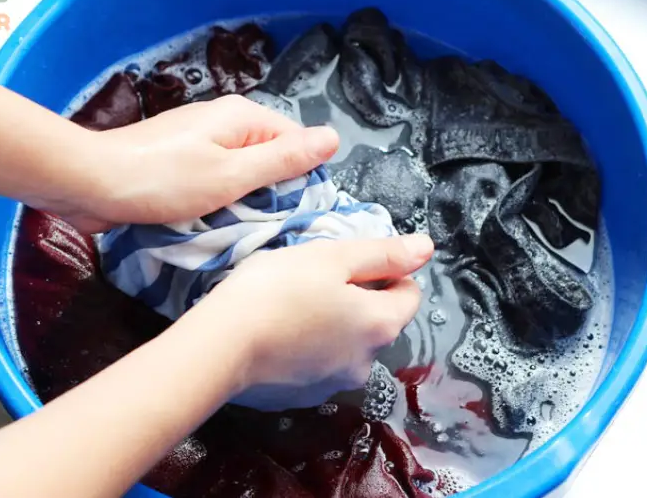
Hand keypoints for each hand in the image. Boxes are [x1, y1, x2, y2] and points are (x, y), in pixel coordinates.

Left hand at [37, 95, 338, 233]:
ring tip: (239, 230)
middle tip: (268, 229)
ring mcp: (198, 141)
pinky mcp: (177, 162)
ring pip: (240, 173)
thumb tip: (333, 136)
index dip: (302, 177)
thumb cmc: (163, 181)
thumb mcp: (232, 175)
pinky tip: (211, 224)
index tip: (298, 215)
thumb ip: (284, 159)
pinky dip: (216, 202)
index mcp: (242, 116)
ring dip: (241, 201)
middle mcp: (223, 122)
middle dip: (270, 192)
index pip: (295, 142)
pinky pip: (213, 181)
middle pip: (268, 158)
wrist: (89, 184)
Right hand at [185, 233, 433, 410]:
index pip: (409, 294)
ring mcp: (333, 385)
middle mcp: (366, 362)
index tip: (347, 263)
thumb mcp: (331, 257)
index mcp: (380, 325)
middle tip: (313, 280)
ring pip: (345, 344)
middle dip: (354, 299)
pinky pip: (315, 365)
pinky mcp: (302, 397)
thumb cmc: (276, 291)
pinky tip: (276, 334)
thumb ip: (383, 254)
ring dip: (330, 325)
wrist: (220, 346)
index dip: (385, 272)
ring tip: (289, 306)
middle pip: (376, 321)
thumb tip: (426, 248)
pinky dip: (305, 348)